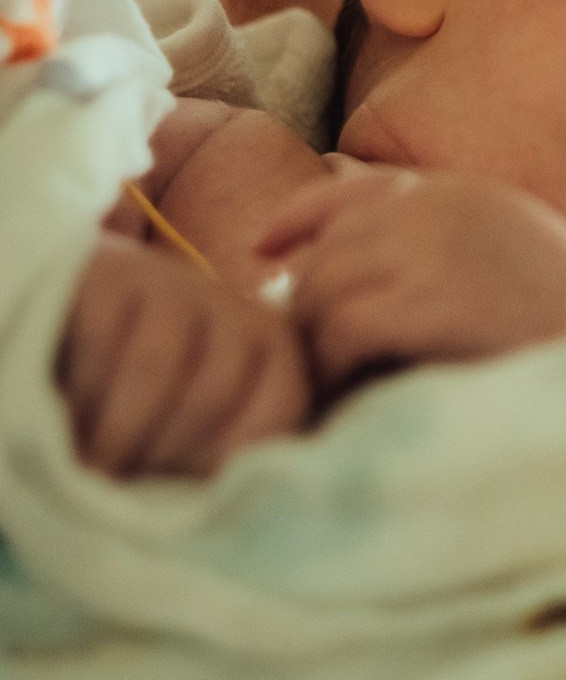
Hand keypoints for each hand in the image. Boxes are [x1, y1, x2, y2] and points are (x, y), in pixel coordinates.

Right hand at [58, 233, 308, 478]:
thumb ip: (226, 457)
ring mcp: (176, 284)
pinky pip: (101, 341)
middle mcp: (236, 308)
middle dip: (163, 455)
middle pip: (214, 392)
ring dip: (117, 434)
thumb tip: (234, 509)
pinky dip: (79, 394)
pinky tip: (68, 416)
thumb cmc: (154, 403)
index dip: (231, 463)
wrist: (86, 324)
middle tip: (126, 487)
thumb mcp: (200, 432)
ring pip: (157, 369)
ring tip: (90, 468)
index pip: (279, 410)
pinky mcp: (114, 274)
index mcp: (275, 351)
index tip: (187, 501)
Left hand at [257, 168, 565, 393]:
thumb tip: (327, 278)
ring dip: (322, 344)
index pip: (356, 186)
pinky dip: (338, 366)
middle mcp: (441, 206)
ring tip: (342, 382)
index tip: (262, 249)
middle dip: (310, 307)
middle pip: (330, 251)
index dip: (299, 216)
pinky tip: (362, 388)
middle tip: (317, 360)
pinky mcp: (430, 298)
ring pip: (325, 291)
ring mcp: (434, 246)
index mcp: (463, 192)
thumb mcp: (508, 260)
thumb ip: (435, 252)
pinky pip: (343, 329)